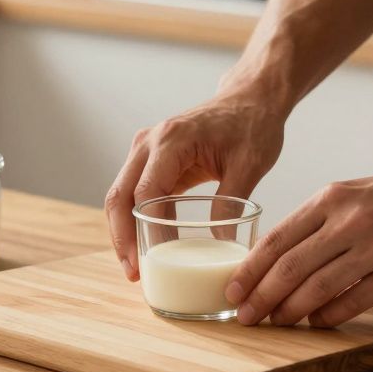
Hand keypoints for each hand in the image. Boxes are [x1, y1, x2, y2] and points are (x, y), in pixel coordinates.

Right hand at [105, 95, 284, 280]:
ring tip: (135, 267)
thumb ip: (231, 204)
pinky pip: (135, 193)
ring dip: (124, 231)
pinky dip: (136, 219)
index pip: (145, 192)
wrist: (250, 98)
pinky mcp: (151, 159)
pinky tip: (146, 246)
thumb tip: (219, 244)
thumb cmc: (252, 125)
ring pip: (121, 196)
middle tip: (133, 273)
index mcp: (172, 140)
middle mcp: (149, 143)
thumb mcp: (250, 165)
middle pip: (120, 196)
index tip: (150, 260)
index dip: (142, 230)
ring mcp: (146, 150)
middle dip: (122, 237)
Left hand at [225, 160, 372, 327]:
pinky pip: (354, 301)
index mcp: (332, 199)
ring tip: (274, 324)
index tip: (231, 290)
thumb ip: (321, 221)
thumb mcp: (357, 193)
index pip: (277, 239)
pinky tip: (316, 324)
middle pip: (289, 267)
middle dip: (260, 297)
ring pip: (317, 287)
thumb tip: (282, 259)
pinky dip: (329, 316)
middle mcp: (349, 221)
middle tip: (243, 317)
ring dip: (290, 311)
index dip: (250, 270)